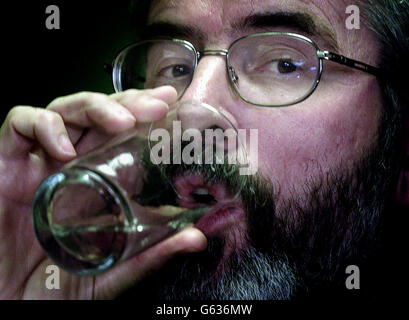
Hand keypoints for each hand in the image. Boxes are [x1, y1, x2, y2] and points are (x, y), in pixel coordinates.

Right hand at [0, 86, 206, 298]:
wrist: (12, 302)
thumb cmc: (58, 283)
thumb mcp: (111, 269)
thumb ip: (150, 254)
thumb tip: (197, 238)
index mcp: (96, 179)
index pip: (122, 132)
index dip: (144, 112)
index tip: (171, 101)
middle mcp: (71, 163)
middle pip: (99, 113)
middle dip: (128, 102)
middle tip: (156, 106)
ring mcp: (39, 161)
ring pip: (64, 109)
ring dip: (94, 107)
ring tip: (120, 122)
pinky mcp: (6, 165)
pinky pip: (19, 126)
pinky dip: (41, 126)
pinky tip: (63, 147)